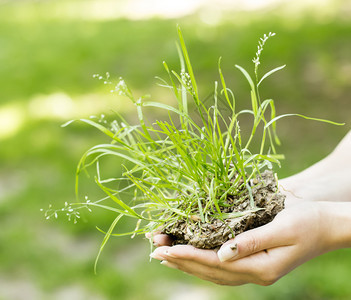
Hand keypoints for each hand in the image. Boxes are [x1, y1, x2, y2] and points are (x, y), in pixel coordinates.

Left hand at [149, 201, 349, 285]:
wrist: (329, 226)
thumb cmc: (309, 221)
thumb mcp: (283, 227)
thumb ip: (253, 241)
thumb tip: (222, 253)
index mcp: (261, 267)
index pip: (214, 263)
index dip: (188, 255)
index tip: (165, 249)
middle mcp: (255, 273)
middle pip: (210, 270)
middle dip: (181, 260)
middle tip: (155, 252)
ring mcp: (255, 271)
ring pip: (213, 271)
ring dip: (188, 262)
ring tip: (166, 255)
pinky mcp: (255, 263)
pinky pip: (222, 267)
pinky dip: (202, 261)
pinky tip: (191, 256)